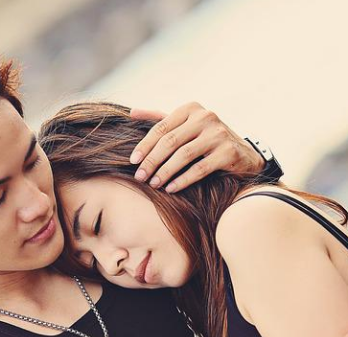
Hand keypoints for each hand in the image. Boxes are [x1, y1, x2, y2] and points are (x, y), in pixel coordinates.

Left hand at [129, 102, 264, 192]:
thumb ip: (160, 118)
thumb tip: (132, 112)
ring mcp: (219, 134)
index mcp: (191, 109)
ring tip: (153, 184)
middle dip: (152, 161)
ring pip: (184, 155)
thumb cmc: (205, 141)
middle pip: (170, 141)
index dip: (145, 145)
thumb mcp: (184, 125)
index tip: (132, 161)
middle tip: (140, 177)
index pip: (161, 127)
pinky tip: (170, 189)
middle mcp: (206, 117)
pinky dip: (183, 180)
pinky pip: (200, 168)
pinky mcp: (229, 152)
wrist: (243, 155)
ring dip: (165, 172)